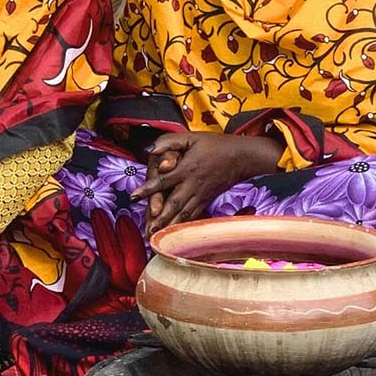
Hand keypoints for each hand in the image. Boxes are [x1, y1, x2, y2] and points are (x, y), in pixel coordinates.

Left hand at [132, 132, 284, 234]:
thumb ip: (169, 141)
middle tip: (147, 230)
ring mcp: (201, 194)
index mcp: (187, 168)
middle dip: (159, 218)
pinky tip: (176, 234)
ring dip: (170, 226)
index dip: (148, 189)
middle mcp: (193, 184)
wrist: (241, 157)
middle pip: (174, 203)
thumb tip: (149, 149)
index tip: (134, 197)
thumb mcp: (192, 137)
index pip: (164, 180)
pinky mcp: (207, 200)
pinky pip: (194, 215)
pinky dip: (184, 225)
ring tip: (158, 238)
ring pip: (184, 213)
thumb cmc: (216, 145)